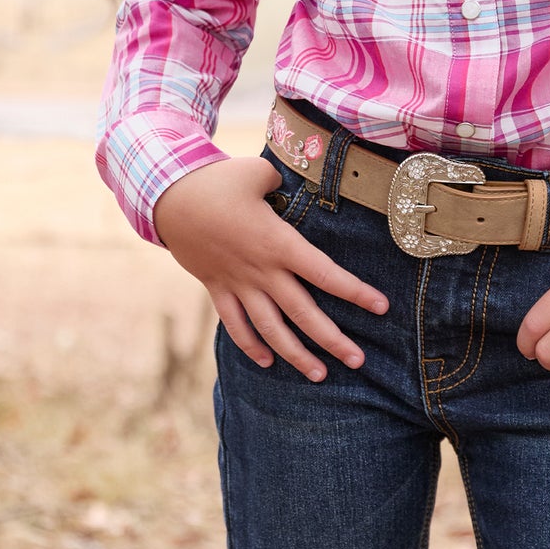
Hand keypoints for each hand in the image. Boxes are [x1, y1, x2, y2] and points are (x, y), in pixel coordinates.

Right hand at [153, 157, 388, 383]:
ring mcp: (238, 284)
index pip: (325, 274)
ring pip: (271, 328)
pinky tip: (266, 362)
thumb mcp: (258, 173)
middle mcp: (262, 271)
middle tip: (358, 361)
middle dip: (332, 340)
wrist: (167, 199)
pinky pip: (235, 324)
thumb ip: (283, 183)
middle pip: (303, 313)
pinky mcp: (217, 288)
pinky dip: (250, 345)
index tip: (382, 307)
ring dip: (294, 355)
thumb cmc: (217, 181)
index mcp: (279, 243)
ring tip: (319, 375)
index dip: (355, 292)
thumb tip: (292, 187)